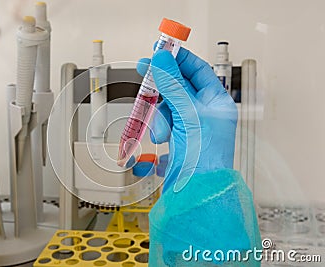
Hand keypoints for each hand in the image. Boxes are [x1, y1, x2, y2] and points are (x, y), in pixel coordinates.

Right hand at [136, 47, 237, 191]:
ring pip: (166, 105)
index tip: (160, 50)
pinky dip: (157, 129)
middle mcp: (205, 112)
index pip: (197, 70)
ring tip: (162, 133)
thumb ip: (173, 85)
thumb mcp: (189, 115)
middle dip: (162, 87)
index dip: (178, 59)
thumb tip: (162, 59)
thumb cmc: (205, 159)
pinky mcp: (177, 138)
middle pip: (178, 86)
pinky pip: (162, 122)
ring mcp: (190, 126)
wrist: (196, 194)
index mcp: (216, 102)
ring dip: (159, 116)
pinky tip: (161, 141)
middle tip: (145, 73)